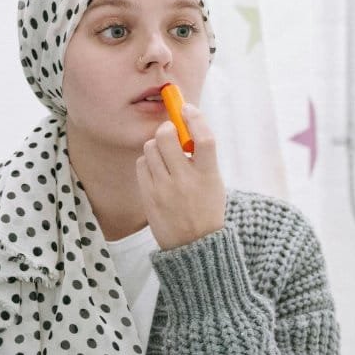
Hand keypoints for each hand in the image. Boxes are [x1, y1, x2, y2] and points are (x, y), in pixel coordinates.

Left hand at [137, 103, 226, 249]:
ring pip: (150, 147)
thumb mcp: (214, 182)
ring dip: (156, 145)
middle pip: (168, 137)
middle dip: (167, 128)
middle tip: (171, 132)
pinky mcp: (148, 195)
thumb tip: (184, 125)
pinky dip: (147, 161)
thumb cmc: (206, 209)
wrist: (194, 245)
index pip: (204, 138)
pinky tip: (156, 170)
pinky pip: (141, 164)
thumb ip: (201, 157)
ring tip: (165, 156)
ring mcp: (164, 189)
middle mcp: (186, 181)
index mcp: (209, 176)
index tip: (187, 108)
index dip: (195, 118)